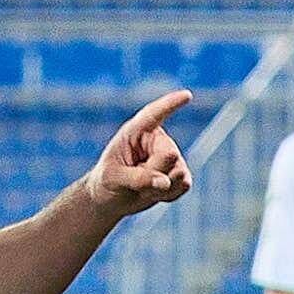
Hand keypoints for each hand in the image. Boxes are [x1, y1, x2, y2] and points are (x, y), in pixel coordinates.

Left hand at [87, 87, 194, 215]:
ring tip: (141, 188)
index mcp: (136, 130)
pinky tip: (154, 194)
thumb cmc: (107, 181)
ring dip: (159, 189)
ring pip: (178, 173)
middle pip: (169, 155)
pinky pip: (183, 185)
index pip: (154, 114)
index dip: (171, 104)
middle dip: (154, 175)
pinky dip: (168, 195)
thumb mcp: (113, 179)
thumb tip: (164, 182)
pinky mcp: (180, 173)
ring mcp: (172, 156)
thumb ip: (138, 179)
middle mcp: (157, 140)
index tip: (186, 95)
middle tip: (134, 182)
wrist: (112, 198)